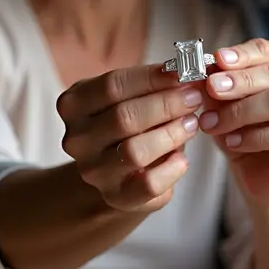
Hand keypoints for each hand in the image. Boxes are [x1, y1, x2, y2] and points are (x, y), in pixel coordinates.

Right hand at [57, 64, 203, 212]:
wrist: (119, 169)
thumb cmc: (129, 121)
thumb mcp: (131, 95)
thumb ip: (152, 83)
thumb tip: (187, 72)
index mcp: (74, 104)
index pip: (112, 85)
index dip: (151, 77)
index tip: (182, 71)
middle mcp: (77, 139)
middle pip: (124, 117)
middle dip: (166, 104)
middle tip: (194, 97)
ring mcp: (94, 171)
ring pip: (135, 152)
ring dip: (171, 134)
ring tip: (192, 123)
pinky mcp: (116, 197)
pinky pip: (148, 185)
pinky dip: (171, 169)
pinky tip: (183, 158)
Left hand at [198, 39, 268, 204]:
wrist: (259, 176)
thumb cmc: (244, 130)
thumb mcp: (225, 103)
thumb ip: (218, 85)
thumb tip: (204, 70)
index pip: (267, 50)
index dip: (242, 54)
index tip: (217, 59)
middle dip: (239, 81)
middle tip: (211, 88)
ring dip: (241, 111)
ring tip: (212, 123)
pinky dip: (254, 137)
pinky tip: (232, 142)